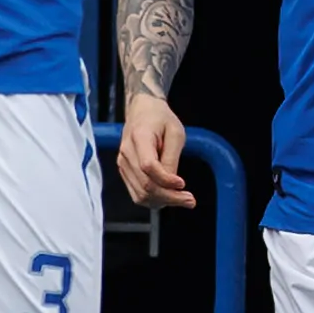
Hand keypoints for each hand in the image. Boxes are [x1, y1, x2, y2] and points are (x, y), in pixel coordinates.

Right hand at [118, 86, 196, 208]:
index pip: (148, 166)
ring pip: (140, 194)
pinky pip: (137, 193)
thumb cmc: (160, 119)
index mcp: (139, 137)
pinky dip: (153, 199)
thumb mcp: (175, 132)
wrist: (142, 111)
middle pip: (145, 185)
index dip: (166, 180)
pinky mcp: (125, 171)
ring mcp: (123, 163)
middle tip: (190, 200)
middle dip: (169, 197)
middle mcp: (126, 152)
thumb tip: (173, 185)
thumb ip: (172, 158)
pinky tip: (168, 196)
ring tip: (181, 199)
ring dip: (162, 201)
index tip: (183, 184)